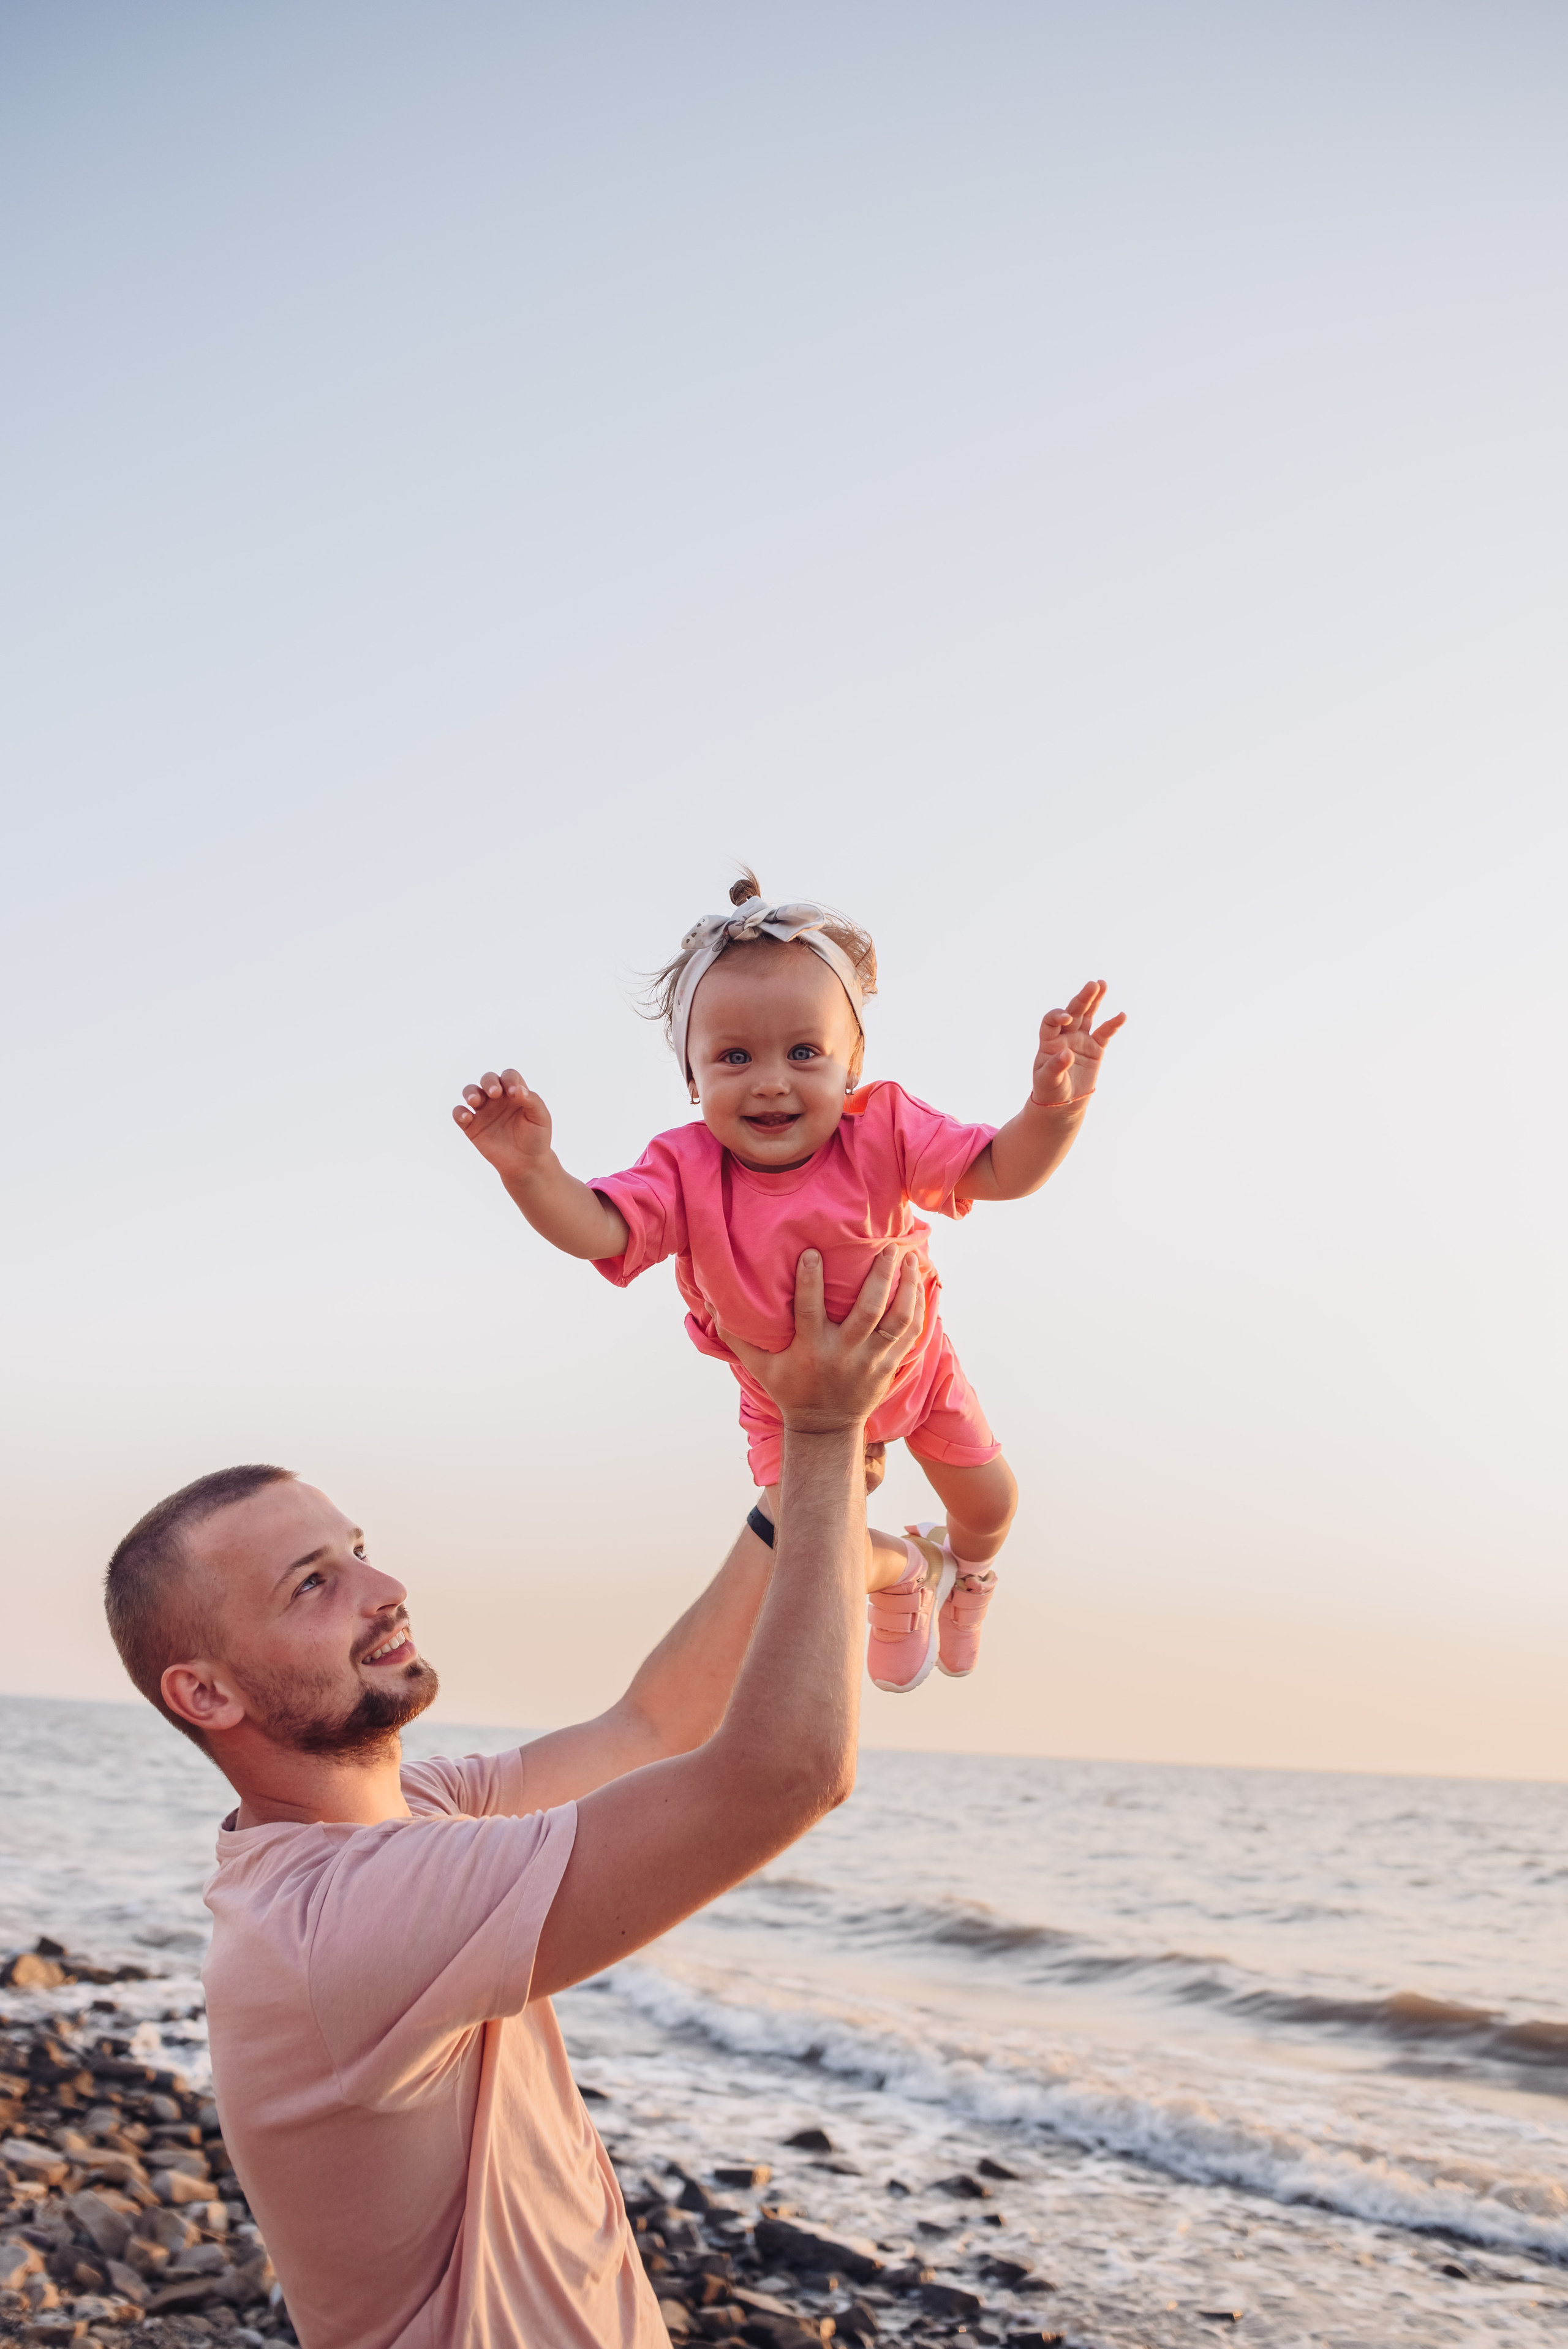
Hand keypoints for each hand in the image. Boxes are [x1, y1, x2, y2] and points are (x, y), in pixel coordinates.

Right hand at [452, 1067, 554, 1185]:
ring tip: (474, 1101)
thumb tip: (518, 1089)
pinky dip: (459, 1113)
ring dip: (470, 1092)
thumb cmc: (537, 1138)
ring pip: (470, 1092)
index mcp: (515, 1093)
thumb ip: (533, 1101)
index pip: (509, 1076)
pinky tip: (467, 1117)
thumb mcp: (541, 1118)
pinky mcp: (472, 1126)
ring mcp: (483, 1111)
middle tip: (494, 1094)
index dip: (509, 1080)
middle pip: (488, 1079)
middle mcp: (497, 1099)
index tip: (514, 1093)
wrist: (526, 1164)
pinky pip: (460, 1114)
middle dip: (489, 1082)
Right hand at [719, 1247, 921, 1434]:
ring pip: (896, 1320)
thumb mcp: (760, 1368)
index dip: (810, 1280)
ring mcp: (871, 1361)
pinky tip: (918, 1284)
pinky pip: (910, 1334)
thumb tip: (709, 1305)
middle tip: (887, 1246)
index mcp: (811, 1350)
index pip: (810, 1310)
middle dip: (880, 1276)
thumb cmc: (790, 1389)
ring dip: (905, 1287)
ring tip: (908, 1258)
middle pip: (867, 1311)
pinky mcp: (889, 1367)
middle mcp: (844, 1354)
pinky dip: (917, 1308)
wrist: (826, 1429)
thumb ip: (737, 1337)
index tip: (813, 1251)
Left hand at [1030, 981, 1125, 1106]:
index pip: (1051, 1021)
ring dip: (1094, 1001)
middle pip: (1073, 1012)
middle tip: (1093, 984)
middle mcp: (1065, 1036)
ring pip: (1088, 1016)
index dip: (1058, 1016)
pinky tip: (1121, 1016)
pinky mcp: (1095, 1049)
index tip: (1067, 1019)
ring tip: (1102, 984)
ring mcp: (1081, 1040)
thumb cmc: (1049, 1091)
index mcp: (1049, 1041)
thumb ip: (1055, 1067)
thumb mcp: (1048, 1081)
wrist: (1062, 1104)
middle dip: (1082, 999)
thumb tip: (1066, 1054)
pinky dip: (1112, 1025)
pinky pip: (1104, 1034)